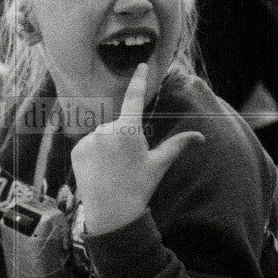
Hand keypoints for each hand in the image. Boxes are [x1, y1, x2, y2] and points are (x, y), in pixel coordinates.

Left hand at [70, 64, 203, 235]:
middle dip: (124, 137)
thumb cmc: (138, 188)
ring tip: (112, 169)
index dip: (139, 81)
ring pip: (103, 135)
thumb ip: (177, 145)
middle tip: (127, 164)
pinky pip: (89, 144)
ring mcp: (89, 140)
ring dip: (108, 146)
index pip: (134, 99)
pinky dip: (94, 153)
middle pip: (119, 125)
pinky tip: (99, 170)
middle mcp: (106, 131)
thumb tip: (200, 137)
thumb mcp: (158, 165)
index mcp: (128, 132)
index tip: (141, 65)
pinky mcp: (77, 149)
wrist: (110, 213)